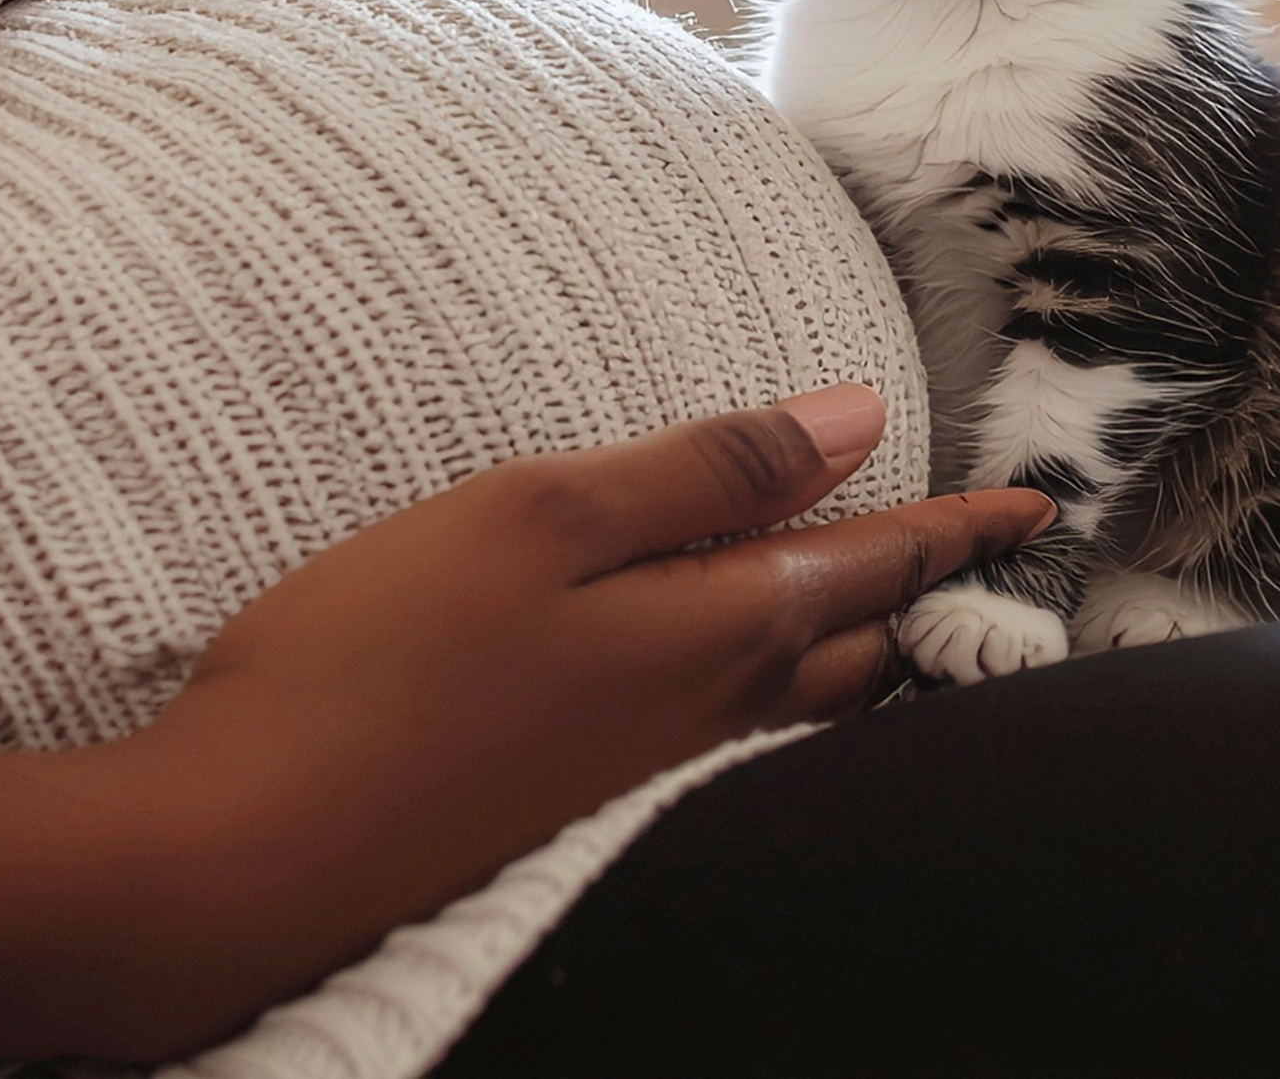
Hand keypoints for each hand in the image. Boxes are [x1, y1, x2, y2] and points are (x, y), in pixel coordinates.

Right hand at [0, 383, 1053, 1065]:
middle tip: (994, 566)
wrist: (237, 861)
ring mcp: (634, 786)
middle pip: (854, 655)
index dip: (958, 527)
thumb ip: (700, 471)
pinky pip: (723, 755)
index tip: (1042, 504)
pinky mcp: (569, 821)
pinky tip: (748, 710)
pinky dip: (776, 714)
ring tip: (904, 629)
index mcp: (707, 635)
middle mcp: (697, 724)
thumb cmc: (373, 668)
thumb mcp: (535, 522)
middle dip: (929, 602)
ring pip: (795, 716)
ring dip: (863, 665)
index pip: (872, 566)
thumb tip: (853, 419)